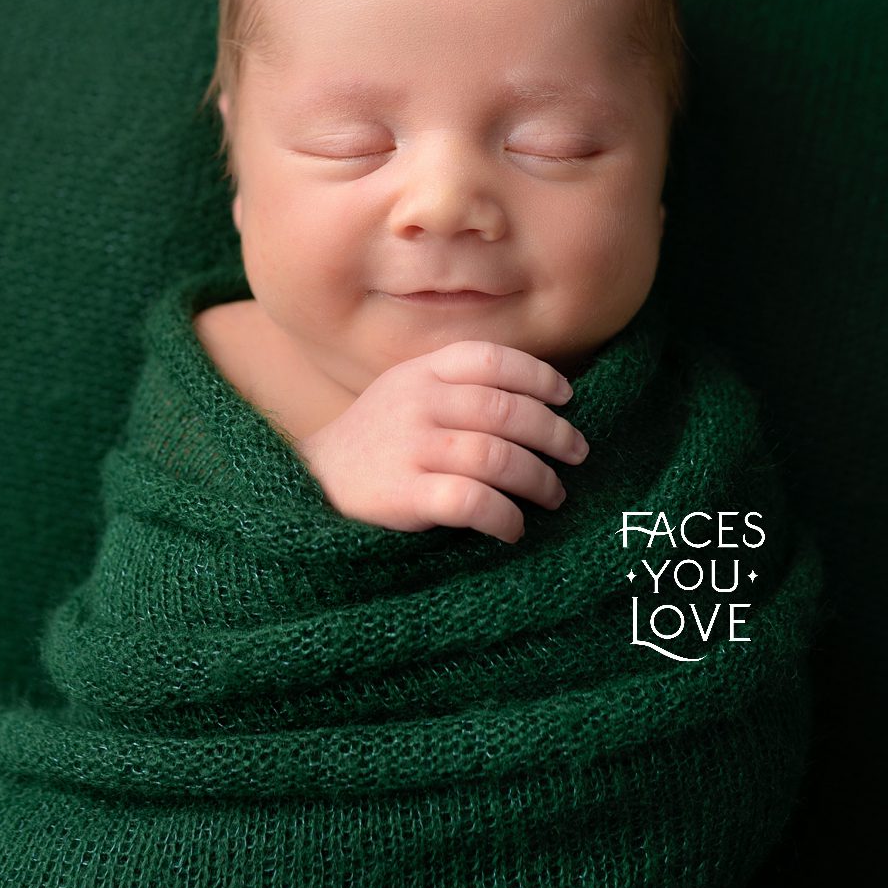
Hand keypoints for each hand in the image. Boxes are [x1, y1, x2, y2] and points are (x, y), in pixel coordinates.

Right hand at [294, 340, 590, 543]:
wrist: (311, 484)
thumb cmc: (377, 440)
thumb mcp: (406, 393)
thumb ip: (458, 386)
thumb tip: (540, 402)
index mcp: (421, 373)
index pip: (491, 359)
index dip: (537, 376)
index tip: (565, 398)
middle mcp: (417, 403)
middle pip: (506, 410)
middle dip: (554, 433)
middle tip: (576, 453)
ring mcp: (410, 448)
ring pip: (498, 457)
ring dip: (539, 479)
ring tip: (554, 495)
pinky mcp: (404, 495)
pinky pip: (472, 502)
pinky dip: (504, 517)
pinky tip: (513, 528)